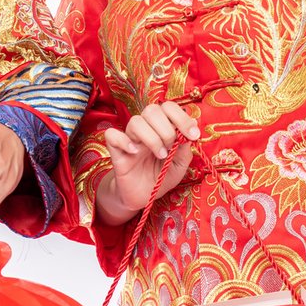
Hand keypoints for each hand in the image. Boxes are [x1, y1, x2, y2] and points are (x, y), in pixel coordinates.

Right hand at [98, 102, 200, 225]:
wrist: (144, 197)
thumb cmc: (161, 177)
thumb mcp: (180, 165)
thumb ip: (185, 147)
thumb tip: (193, 126)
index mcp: (161, 128)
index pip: (168, 108)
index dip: (182, 117)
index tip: (193, 135)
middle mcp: (146, 129)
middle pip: (152, 110)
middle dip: (167, 129)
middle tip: (171, 147)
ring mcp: (130, 139)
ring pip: (136, 121)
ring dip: (152, 138)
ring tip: (160, 155)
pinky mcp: (116, 151)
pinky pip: (112, 135)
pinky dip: (124, 141)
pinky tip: (134, 153)